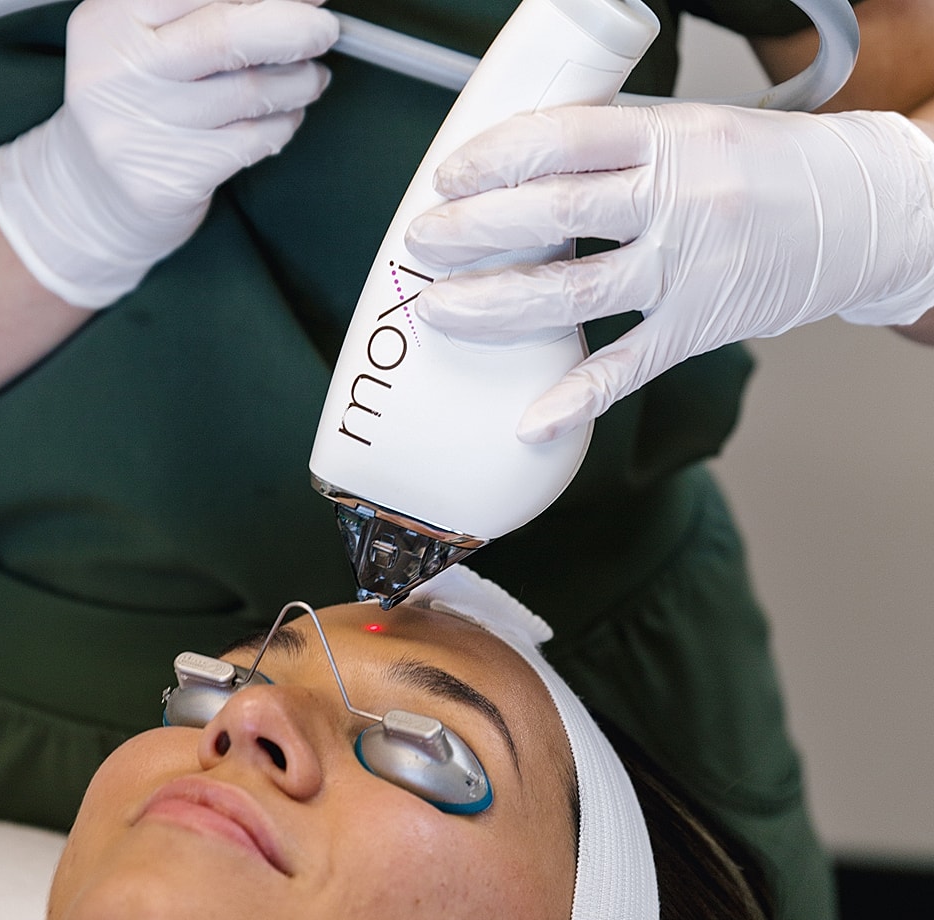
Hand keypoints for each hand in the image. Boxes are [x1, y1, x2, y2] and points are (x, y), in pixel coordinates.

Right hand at [0, 0, 336, 307]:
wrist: (91, 195)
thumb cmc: (135, 101)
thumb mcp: (144, 37)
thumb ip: (202, 11)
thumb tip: (295, 0)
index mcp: (110, 17)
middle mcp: (117, 69)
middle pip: (225, 34)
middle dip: (292, 28)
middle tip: (325, 30)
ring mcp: (139, 129)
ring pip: (247, 92)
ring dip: (298, 81)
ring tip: (309, 78)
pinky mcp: (166, 180)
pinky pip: (251, 141)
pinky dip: (283, 124)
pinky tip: (283, 117)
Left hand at [404, 103, 933, 440]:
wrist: (862, 214)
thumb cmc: (768, 167)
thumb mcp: (696, 128)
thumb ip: (618, 144)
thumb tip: (524, 163)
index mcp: (670, 135)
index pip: (564, 138)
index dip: (496, 159)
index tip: (448, 179)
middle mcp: (676, 199)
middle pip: (552, 215)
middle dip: (474, 232)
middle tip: (424, 244)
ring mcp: (687, 268)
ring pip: (572, 293)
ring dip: (495, 307)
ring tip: (440, 311)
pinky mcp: (698, 325)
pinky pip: (627, 368)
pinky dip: (576, 399)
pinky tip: (529, 422)